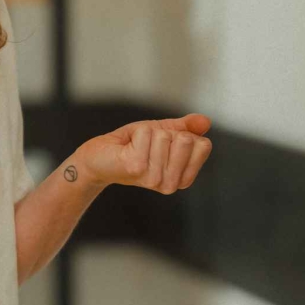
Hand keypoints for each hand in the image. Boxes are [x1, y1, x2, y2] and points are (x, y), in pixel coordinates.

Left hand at [69, 113, 212, 194]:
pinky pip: (147, 134)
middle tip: (148, 145)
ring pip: (165, 136)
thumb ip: (186, 128)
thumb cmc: (131, 146)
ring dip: (148, 134)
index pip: (203, 145)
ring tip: (136, 147)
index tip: (166, 143)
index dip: (184, 135)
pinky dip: (137, 133)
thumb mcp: (163, 133)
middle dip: (166, 133)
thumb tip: (206, 121)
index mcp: (183, 177)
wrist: (99, 156)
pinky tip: (128, 147)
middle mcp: (171, 183)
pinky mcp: (137, 168)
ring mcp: (154, 178)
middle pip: (186, 140)